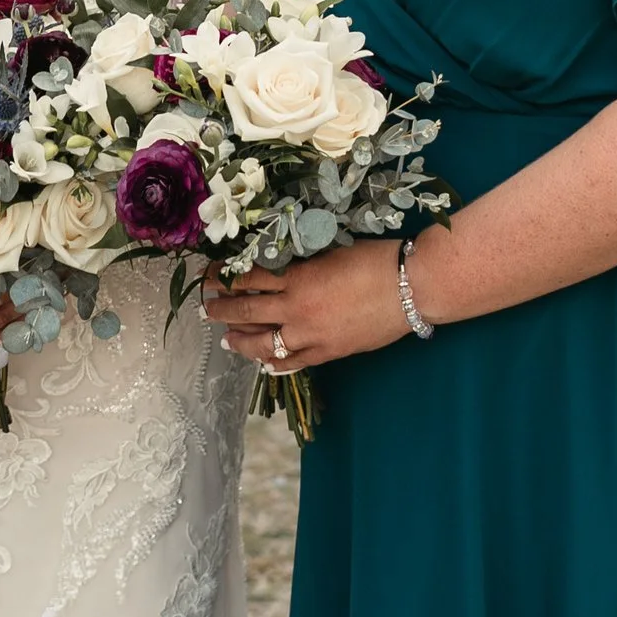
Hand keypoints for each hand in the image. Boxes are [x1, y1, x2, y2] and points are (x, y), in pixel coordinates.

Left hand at [198, 240, 411, 372]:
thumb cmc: (375, 259)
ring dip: (240, 341)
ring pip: (264, 343)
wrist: (411, 286)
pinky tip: (264, 363)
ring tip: (226, 339)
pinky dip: (275, 363)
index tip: (212, 274)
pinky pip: (293, 363)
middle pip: (246, 311)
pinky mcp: (329, 353)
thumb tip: (278, 268)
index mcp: (296, 277)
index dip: (225, 276)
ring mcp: (311, 335)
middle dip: (220, 309)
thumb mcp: (329, 252)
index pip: (247, 277)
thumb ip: (301, 264)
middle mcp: (296, 308)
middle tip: (205, 308)